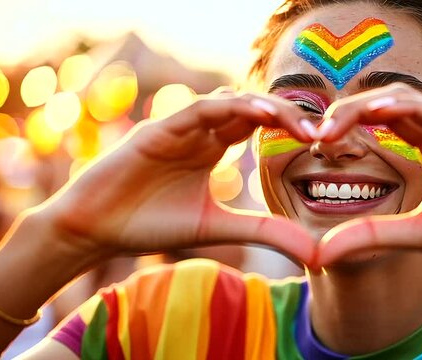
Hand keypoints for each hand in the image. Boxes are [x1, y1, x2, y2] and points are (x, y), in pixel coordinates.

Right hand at [39, 88, 315, 264]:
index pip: (259, 123)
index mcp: (213, 147)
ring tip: (297, 122)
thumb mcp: (218, 227)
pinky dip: (228, 109)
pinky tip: (258, 115)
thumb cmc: (151, 224)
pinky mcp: (157, 131)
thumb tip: (315, 253)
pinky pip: (198, 111)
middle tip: (322, 131)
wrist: (97, 230)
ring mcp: (179, 128)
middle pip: (251, 108)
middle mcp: (200, 131)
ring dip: (264, 107)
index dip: (291, 126)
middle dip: (287, 114)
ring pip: (229, 103)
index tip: (324, 141)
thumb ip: (264, 232)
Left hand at [316, 83, 421, 273]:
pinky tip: (381, 112)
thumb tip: (320, 252)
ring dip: (374, 105)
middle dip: (352, 112)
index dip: (349, 124)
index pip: (385, 120)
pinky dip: (414, 109)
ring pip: (415, 102)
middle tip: (317, 131)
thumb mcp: (416, 234)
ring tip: (337, 121)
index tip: (316, 141)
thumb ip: (372, 235)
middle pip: (392, 104)